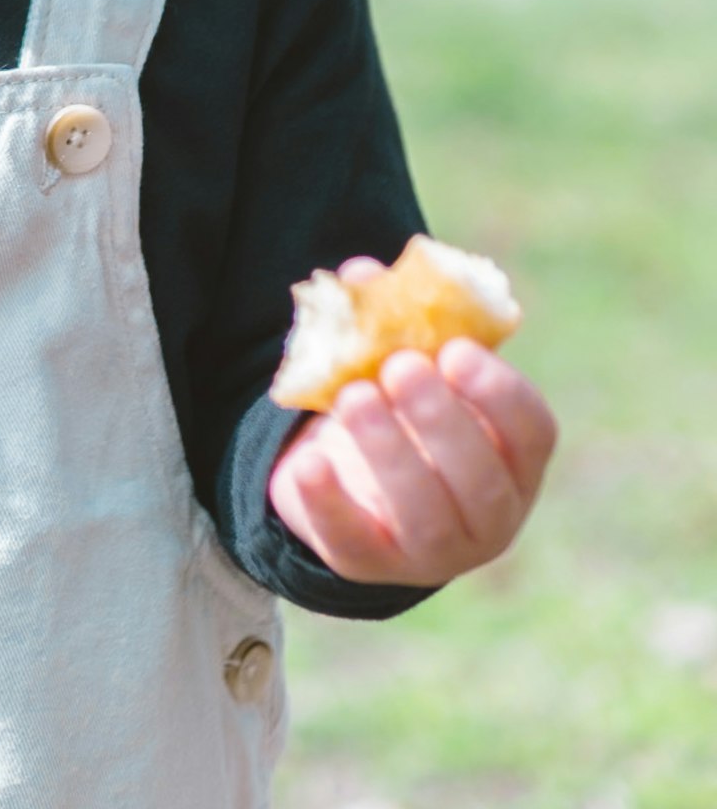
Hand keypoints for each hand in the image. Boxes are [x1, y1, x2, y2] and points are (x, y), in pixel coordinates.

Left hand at [268, 275, 557, 587]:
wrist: (345, 470)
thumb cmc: (396, 403)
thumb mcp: (401, 359)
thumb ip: (390, 316)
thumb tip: (361, 275)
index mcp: (514, 458)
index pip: (533, 432)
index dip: (500, 393)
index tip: (455, 351)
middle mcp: (489, 515)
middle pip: (480, 480)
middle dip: (441, 421)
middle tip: (400, 367)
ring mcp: (433, 551)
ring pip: (425, 518)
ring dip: (390, 454)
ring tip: (353, 398)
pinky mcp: (370, 565)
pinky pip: (353, 544)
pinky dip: (330, 504)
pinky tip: (307, 463)